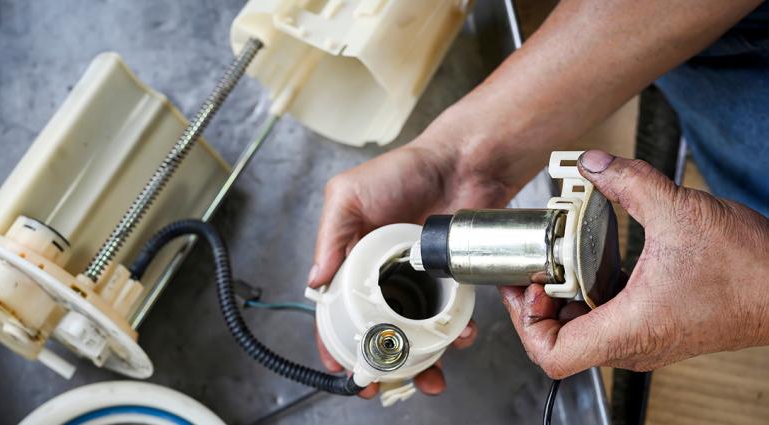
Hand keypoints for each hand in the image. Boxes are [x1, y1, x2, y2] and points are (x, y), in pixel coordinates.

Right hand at [307, 108, 520, 396]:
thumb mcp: (348, 194)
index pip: (336, 307)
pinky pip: (450, 316)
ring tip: (428, 374)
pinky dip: (454, 333)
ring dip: (421, 358)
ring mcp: (418, 280)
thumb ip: (329, 236)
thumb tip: (315, 281)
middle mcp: (383, 274)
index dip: (334, 339)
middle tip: (383, 382)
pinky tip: (459, 337)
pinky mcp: (449, 281)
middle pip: (377, 327)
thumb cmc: (404, 170)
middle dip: (380, 360)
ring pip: (415, 331)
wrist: (462, 163)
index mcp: (352, 256)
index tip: (340, 364)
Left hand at [500, 150, 768, 378]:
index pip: (553, 355)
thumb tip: (593, 164)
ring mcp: (644, 340)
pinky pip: (605, 321)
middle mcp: (633, 344)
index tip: (528, 285)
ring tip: (557, 261)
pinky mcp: (655, 329)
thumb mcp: (679, 210)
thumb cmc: (751, 269)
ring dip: (563, 299)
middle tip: (535, 266)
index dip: (526, 322)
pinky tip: (590, 263)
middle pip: (560, 342)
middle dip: (538, 303)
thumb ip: (628, 181)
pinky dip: (589, 296)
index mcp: (631, 328)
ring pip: (582, 332)